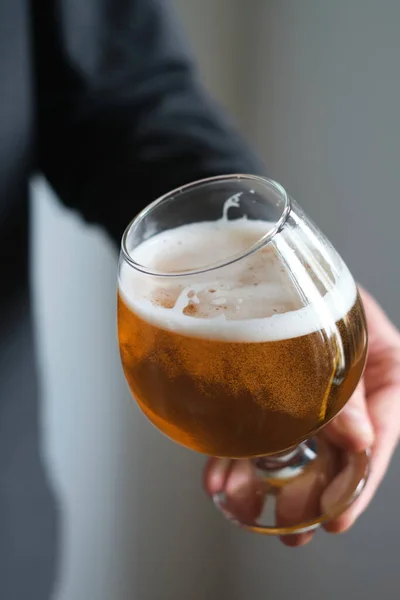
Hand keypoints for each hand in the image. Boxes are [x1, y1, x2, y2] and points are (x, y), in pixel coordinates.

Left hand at [203, 288, 399, 545]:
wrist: (264, 253)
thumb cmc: (307, 272)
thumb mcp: (341, 325)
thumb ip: (350, 387)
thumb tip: (361, 442)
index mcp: (382, 365)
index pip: (382, 432)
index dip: (360, 480)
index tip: (337, 516)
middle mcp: (347, 382)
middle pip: (338, 450)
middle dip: (313, 493)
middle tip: (294, 527)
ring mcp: (306, 387)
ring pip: (294, 444)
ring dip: (269, 481)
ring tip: (248, 509)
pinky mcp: (268, 385)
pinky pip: (255, 424)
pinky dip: (234, 453)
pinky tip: (217, 477)